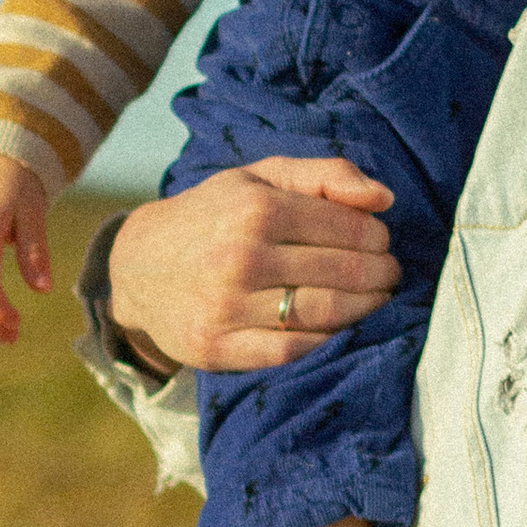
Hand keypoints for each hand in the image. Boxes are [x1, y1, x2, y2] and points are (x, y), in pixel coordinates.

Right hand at [107, 158, 399, 374]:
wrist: (137, 267)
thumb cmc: (213, 216)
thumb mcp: (259, 179)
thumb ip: (324, 175)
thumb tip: (385, 198)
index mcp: (255, 208)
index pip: (348, 228)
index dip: (378, 239)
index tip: (382, 244)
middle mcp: (241, 256)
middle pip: (344, 272)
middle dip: (381, 275)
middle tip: (389, 276)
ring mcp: (227, 306)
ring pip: (324, 314)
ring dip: (365, 310)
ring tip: (376, 301)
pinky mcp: (217, 346)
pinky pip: (292, 350)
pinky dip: (326, 342)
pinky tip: (339, 329)